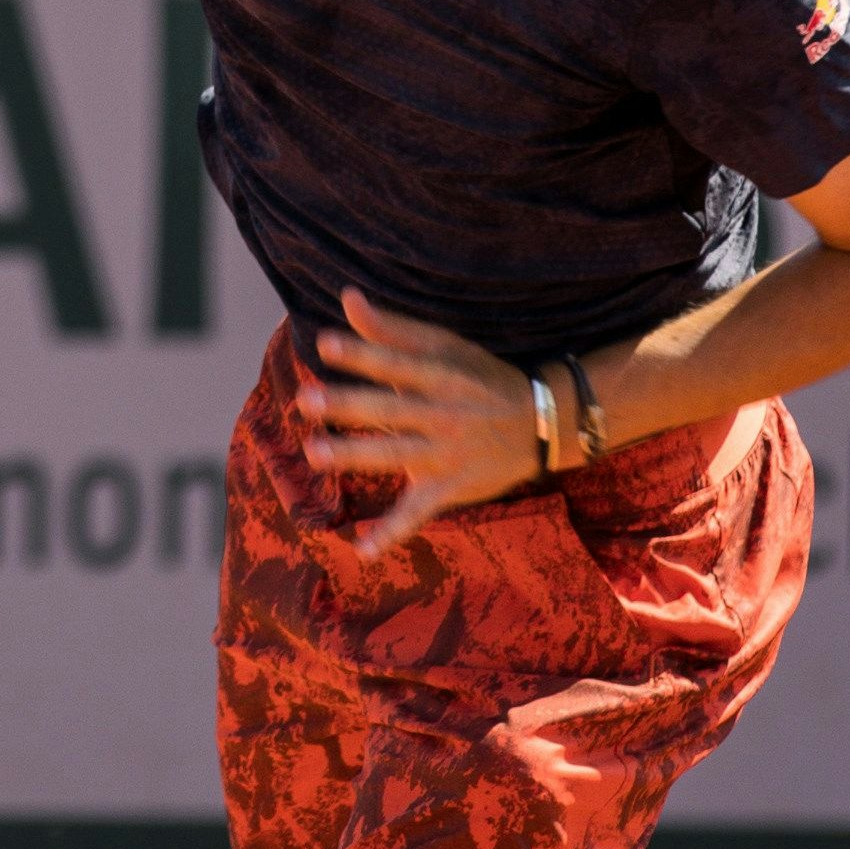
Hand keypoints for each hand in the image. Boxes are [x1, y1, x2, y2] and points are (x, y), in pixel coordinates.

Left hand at [300, 290, 545, 559]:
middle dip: (349, 406)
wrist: (543, 423)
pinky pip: (418, 513)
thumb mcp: (447, 347)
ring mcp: (447, 456)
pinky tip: (361, 550)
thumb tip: (347, 299)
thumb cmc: (482, 377)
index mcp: (443, 377)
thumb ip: (393, 328)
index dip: (363, 355)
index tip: (324, 344)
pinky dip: (392, 534)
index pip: (398, 364)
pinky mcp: (450, 489)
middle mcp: (445, 416)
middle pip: (392, 411)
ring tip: (314, 452)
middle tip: (306, 400)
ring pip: (397, 456)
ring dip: (356, 456)